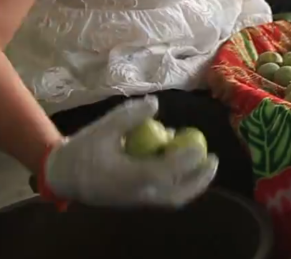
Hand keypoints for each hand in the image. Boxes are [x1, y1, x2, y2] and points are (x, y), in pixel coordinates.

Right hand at [44, 96, 217, 207]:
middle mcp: (138, 194)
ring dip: (193, 183)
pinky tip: (184, 164)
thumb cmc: (83, 150)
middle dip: (200, 178)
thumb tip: (155, 103)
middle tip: (213, 158)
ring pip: (174, 198)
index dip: (186, 159)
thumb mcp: (103, 127)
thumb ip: (129, 116)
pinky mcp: (137, 200)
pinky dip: (180, 184)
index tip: (199, 144)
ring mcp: (138, 201)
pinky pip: (166, 196)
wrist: (63, 176)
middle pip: (178, 193)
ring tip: (205, 161)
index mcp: (130, 178)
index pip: (166, 172)